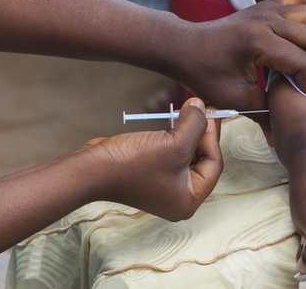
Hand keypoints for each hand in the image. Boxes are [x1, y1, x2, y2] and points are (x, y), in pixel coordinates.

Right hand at [82, 98, 222, 220]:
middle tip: (203, 108)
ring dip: (188, 132)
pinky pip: (171, 154)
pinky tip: (174, 121)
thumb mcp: (174, 143)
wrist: (92, 169)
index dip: (213, 136)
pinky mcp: (151, 175)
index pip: (213, 164)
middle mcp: (178, 197)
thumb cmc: (134, 163)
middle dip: (201, 133)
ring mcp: (163, 187)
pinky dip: (174, 137)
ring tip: (189, 110)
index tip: (211, 111)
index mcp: (189, 200)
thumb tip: (202, 106)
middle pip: (202, 160)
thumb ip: (195, 124)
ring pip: (187, 155)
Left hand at [177, 0, 305, 108]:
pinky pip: (300, 2)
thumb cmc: (204, 73)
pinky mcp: (267, 5)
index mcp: (258, 41)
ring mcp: (268, 8)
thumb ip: (266, 113)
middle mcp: (267, 19)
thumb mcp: (234, 99)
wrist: (184, 46)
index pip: (302, 62)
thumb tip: (285, 137)